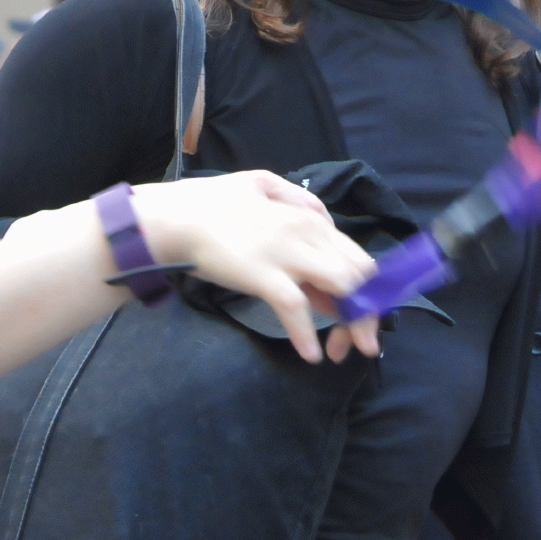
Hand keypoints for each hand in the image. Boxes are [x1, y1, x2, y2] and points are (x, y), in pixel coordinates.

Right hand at [130, 171, 380, 363]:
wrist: (175, 218)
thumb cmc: (212, 204)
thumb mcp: (262, 185)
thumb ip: (298, 200)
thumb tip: (323, 223)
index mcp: (310, 218)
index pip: (358, 257)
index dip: (365, 292)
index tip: (353, 317)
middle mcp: (307, 233)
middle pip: (359, 275)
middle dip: (365, 312)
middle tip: (355, 342)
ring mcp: (287, 253)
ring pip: (341, 288)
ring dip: (350, 325)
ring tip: (341, 351)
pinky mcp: (263, 275)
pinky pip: (296, 308)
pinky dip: (307, 335)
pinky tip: (311, 355)